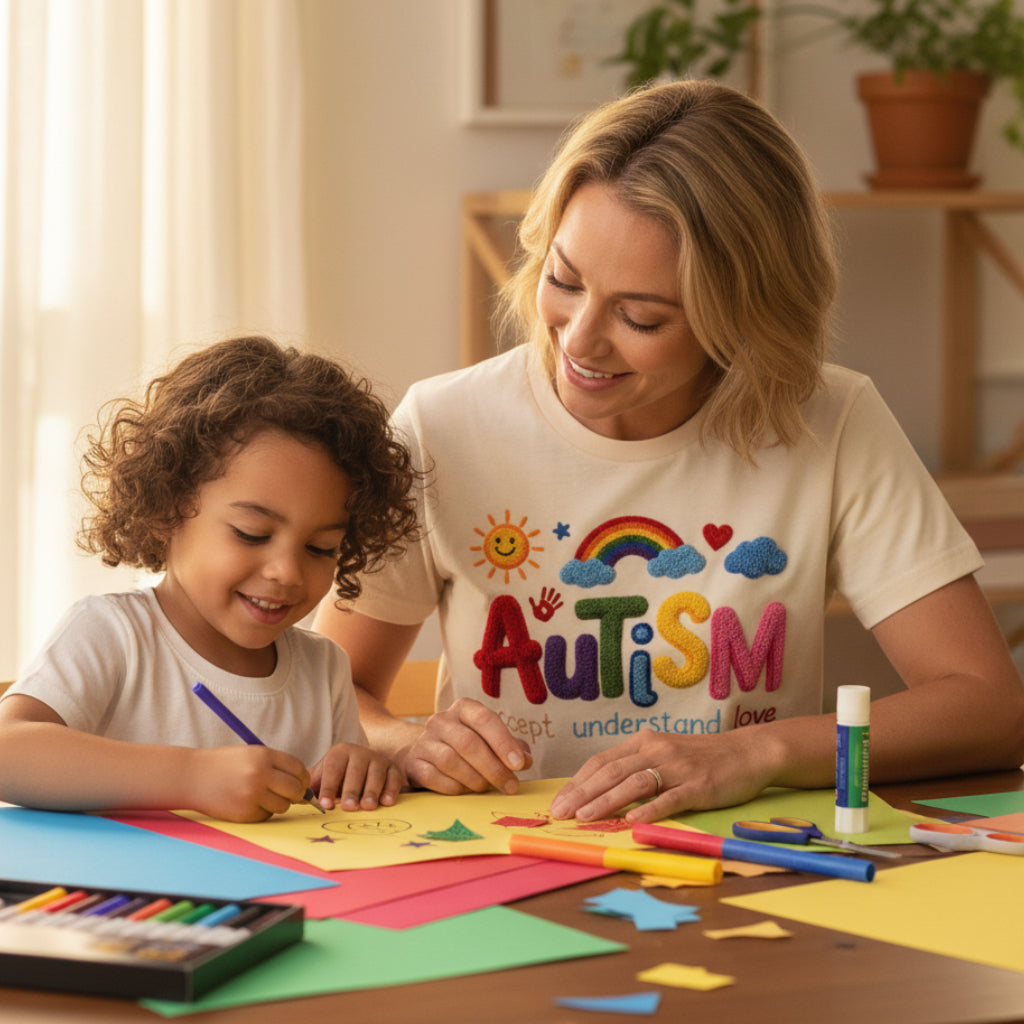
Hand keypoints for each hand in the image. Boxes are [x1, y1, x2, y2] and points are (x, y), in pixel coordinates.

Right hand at [186, 746, 313, 822]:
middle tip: (289, 795)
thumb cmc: (223, 765)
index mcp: (264, 756)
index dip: (301, 777)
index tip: (299, 782)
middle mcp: (260, 774)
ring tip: (262, 796)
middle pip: (295, 789)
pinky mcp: (244, 813)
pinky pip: (266, 815)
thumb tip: (303, 787)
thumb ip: (275, 766)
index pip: (298, 768)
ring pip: (283, 806)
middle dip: (296, 794)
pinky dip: (262, 811)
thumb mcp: (250, 754)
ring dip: (278, 803)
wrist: (191, 777)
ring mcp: (252, 795)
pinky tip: (247, 803)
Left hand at [310, 743, 404, 810]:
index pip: (333, 768)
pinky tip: (387, 802)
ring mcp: (378, 759)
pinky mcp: (393, 768)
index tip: (324, 804)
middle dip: (351, 790)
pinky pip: (394, 778)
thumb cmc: (339, 777)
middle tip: (349, 807)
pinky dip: (391, 789)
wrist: (364, 765)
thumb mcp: (323, 776)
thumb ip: (311, 786)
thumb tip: (297, 797)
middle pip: (356, 771)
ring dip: (372, 791)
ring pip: (376, 774)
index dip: (328, 787)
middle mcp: (360, 753)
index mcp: (340, 752)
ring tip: (368, 806)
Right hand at [399, 697, 532, 795]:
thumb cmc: (467, 745)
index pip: (484, 719)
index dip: (503, 742)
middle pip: (468, 743)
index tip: (519, 764)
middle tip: (510, 786)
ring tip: (487, 787)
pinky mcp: (412, 762)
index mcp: (463, 708)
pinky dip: (454, 787)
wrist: (426, 751)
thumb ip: (511, 747)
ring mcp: (424, 741)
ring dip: (474, 779)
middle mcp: (441, 720)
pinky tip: (466, 790)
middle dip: (493, 767)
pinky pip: (433, 777)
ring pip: (450, 761)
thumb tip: (526, 760)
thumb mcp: (490, 740)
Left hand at [528, 587, 563, 622]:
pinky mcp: (553, 610)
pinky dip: (559, 605)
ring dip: (556, 597)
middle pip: (549, 596)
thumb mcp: (534, 608)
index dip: (544, 591)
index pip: (543, 595)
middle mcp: (547, 603)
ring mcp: (550, 606)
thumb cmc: (537, 613)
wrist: (541, 619)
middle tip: (553, 588)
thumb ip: (532, 603)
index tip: (544, 587)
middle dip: (551, 593)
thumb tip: (530, 597)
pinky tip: (562, 602)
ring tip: (559, 593)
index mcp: (542, 602)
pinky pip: (556, 607)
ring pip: (554, 600)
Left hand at [548, 728, 782, 823]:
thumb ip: (636, 766)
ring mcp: (678, 767)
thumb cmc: (702, 757)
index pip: (601, 761)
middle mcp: (657, 750)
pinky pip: (670, 798)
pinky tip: (633, 822)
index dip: (577, 782)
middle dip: (582, 794)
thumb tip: (599, 789)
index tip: (558, 801)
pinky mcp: (699, 785)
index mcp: (644, 741)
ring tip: (585, 818)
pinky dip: (650, 809)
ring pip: (635, 783)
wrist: (748, 752)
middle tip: (560, 813)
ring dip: (607, 801)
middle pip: (611, 772)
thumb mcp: (664, 753)